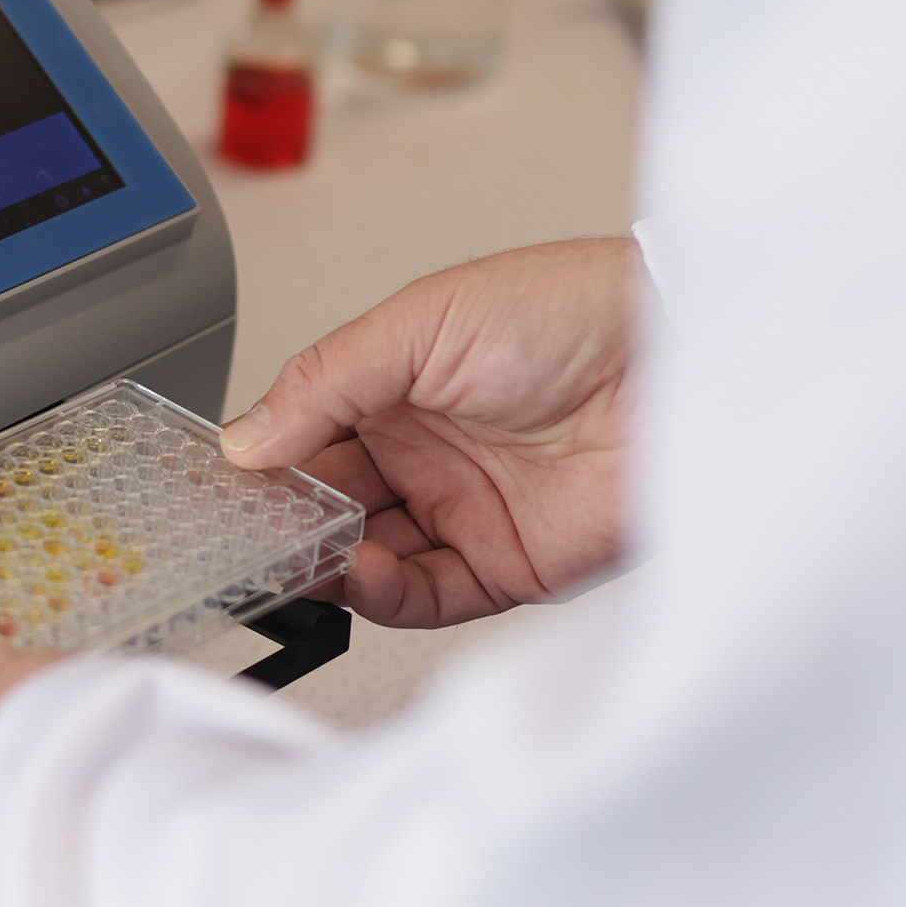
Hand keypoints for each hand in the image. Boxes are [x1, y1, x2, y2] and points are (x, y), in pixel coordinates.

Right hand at [221, 238, 643, 627]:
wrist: (678, 359)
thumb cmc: (573, 310)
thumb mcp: (422, 322)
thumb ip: (326, 382)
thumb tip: (248, 437)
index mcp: (398, 385)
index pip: (307, 437)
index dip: (267, 463)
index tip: (227, 484)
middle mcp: (428, 452)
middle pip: (329, 505)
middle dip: (287, 522)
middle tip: (251, 532)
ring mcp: (464, 511)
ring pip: (368, 558)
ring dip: (329, 563)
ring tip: (305, 554)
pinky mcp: (506, 565)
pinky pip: (426, 596)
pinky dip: (384, 596)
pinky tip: (360, 574)